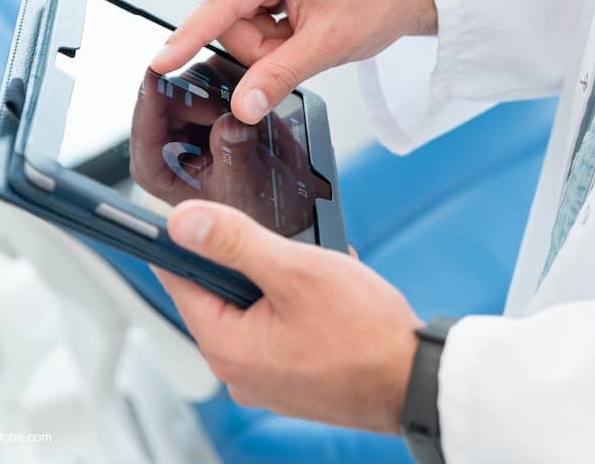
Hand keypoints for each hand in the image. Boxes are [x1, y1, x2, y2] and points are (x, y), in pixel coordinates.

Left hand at [131, 66, 313, 234]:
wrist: (283, 203)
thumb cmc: (253, 208)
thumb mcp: (244, 185)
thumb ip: (234, 152)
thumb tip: (230, 120)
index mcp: (155, 165)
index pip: (145, 121)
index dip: (152, 94)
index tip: (156, 70)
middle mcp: (166, 137)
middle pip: (170, 92)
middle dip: (207, 99)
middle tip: (238, 116)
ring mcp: (187, 116)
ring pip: (195, 78)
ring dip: (226, 91)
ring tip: (249, 121)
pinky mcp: (210, 100)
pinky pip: (217, 75)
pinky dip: (237, 83)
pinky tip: (252, 108)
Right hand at [150, 0, 437, 123]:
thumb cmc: (375, 5)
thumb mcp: (327, 47)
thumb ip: (279, 76)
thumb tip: (242, 106)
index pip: (220, 4)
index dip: (188, 36)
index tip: (160, 62)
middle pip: (230, 20)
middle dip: (261, 47)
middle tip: (300, 47)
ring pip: (239, 22)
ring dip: (269, 42)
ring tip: (305, 34)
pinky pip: (251, 15)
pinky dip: (273, 32)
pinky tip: (299, 26)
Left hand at [154, 201, 422, 432]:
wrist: (415, 382)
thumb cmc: (365, 334)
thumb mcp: (296, 270)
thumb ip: (235, 242)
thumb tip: (184, 222)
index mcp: (226, 347)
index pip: (179, 279)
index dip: (187, 239)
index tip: (198, 212)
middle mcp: (237, 371)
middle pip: (219, 292)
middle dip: (253, 259)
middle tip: (290, 247)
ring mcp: (264, 379)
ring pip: (254, 308)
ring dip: (281, 280)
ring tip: (320, 273)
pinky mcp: (290, 380)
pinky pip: (277, 329)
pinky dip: (298, 305)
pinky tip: (330, 295)